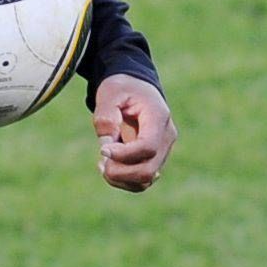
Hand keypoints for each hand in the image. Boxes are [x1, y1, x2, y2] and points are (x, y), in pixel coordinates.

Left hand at [92, 73, 176, 192]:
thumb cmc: (122, 87)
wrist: (135, 86)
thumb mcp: (110, 93)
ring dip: (120, 179)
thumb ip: (107, 117)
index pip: (148, 147)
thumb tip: (106, 145)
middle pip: (149, 170)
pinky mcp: (154, 159)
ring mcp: (163, 150)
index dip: (124, 154)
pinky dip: (123, 180)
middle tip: (100, 161)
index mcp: (158, 117)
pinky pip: (142, 180)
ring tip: (102, 164)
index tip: (102, 150)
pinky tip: (108, 166)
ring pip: (146, 180)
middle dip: (120, 172)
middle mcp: (166, 137)